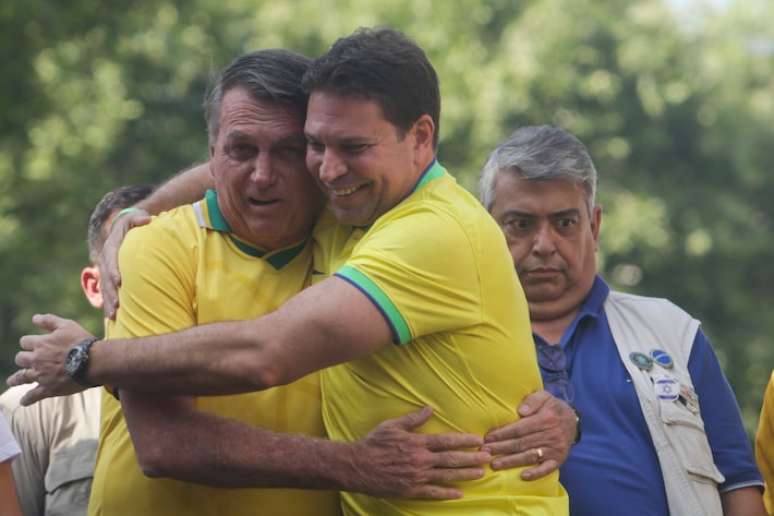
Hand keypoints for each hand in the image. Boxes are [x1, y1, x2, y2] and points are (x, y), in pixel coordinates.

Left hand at [8, 314, 94, 404]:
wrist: (94, 361)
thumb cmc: (82, 342)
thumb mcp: (67, 325)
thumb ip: (49, 321)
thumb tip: (34, 318)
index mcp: (41, 344)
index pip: (25, 341)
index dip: (30, 342)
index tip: (35, 344)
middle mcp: (37, 359)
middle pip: (20, 358)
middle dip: (24, 358)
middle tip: (28, 360)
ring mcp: (41, 375)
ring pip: (21, 377)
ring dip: (16, 379)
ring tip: (12, 381)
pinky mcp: (48, 388)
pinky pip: (33, 396)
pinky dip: (27, 399)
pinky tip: (24, 401)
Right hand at [99, 208, 150, 319]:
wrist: (127, 227)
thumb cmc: (135, 222)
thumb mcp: (136, 217)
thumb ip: (139, 218)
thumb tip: (147, 219)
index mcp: (111, 246)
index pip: (111, 258)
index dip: (113, 270)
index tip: (119, 281)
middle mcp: (106, 259)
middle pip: (106, 277)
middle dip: (110, 292)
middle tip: (116, 305)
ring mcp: (107, 269)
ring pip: (105, 287)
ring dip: (108, 301)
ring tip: (112, 316)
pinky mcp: (110, 277)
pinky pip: (108, 291)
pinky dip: (109, 303)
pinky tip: (113, 318)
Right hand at [348, 406, 489, 498]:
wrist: (357, 466)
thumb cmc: (373, 443)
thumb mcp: (392, 426)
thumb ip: (412, 419)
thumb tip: (429, 408)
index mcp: (417, 442)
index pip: (446, 441)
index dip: (464, 441)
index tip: (478, 440)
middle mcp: (420, 460)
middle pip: (451, 459)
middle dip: (471, 458)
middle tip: (487, 457)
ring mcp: (416, 476)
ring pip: (446, 475)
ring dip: (465, 474)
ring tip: (481, 473)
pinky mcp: (411, 490)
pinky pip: (433, 493)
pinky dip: (447, 493)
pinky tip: (460, 493)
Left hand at [482, 390, 575, 479]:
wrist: (574, 421)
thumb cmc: (552, 407)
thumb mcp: (544, 396)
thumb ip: (532, 401)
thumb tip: (520, 411)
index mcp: (545, 419)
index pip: (520, 428)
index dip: (503, 434)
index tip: (488, 438)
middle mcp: (550, 435)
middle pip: (521, 443)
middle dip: (501, 448)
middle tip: (485, 452)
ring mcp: (555, 449)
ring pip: (530, 456)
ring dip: (511, 461)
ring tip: (495, 464)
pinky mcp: (558, 459)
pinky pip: (547, 469)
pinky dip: (536, 473)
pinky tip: (523, 476)